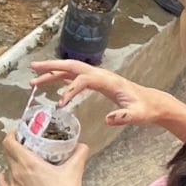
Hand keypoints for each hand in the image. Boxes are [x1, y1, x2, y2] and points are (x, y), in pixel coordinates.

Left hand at [0, 130, 88, 185]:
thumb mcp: (75, 170)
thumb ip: (79, 153)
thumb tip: (82, 145)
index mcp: (29, 163)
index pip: (9, 143)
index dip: (12, 134)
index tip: (18, 132)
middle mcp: (17, 173)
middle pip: (7, 153)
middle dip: (14, 146)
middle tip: (24, 144)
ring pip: (6, 167)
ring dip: (12, 161)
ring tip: (22, 161)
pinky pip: (3, 184)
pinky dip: (5, 177)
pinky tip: (8, 176)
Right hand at [29, 60, 168, 128]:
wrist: (153, 103)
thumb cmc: (145, 109)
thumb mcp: (138, 115)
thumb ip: (124, 117)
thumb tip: (108, 119)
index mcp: (109, 81)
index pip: (83, 79)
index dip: (70, 90)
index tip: (60, 104)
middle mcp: (101, 75)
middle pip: (72, 66)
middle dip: (51, 67)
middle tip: (33, 69)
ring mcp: (98, 77)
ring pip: (71, 70)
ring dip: (52, 73)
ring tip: (34, 80)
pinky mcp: (97, 82)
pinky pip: (75, 77)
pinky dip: (61, 78)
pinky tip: (51, 84)